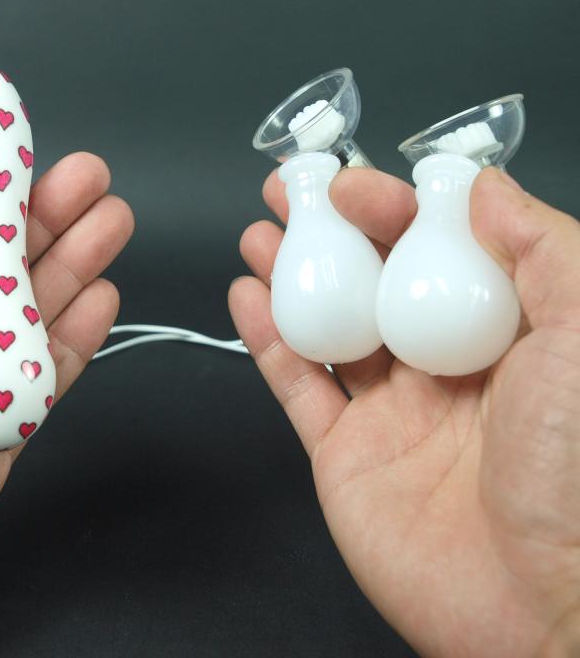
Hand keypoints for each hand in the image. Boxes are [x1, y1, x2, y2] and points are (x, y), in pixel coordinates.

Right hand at [229, 166, 579, 656]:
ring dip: (293, 275)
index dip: (391, 205)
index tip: (351, 184)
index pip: (437, 245)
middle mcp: (444, 362)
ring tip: (260, 236)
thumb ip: (541, 249)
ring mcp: (391, 409)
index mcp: (504, 329)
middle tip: (289, 192)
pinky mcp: (347, 452)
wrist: (546, 609)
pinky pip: (299, 385)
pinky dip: (268, 341)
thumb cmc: (578, 472)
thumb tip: (485, 187)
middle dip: (329, 230)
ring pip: (330, 324)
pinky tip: (248, 298)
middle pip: (374, 278)